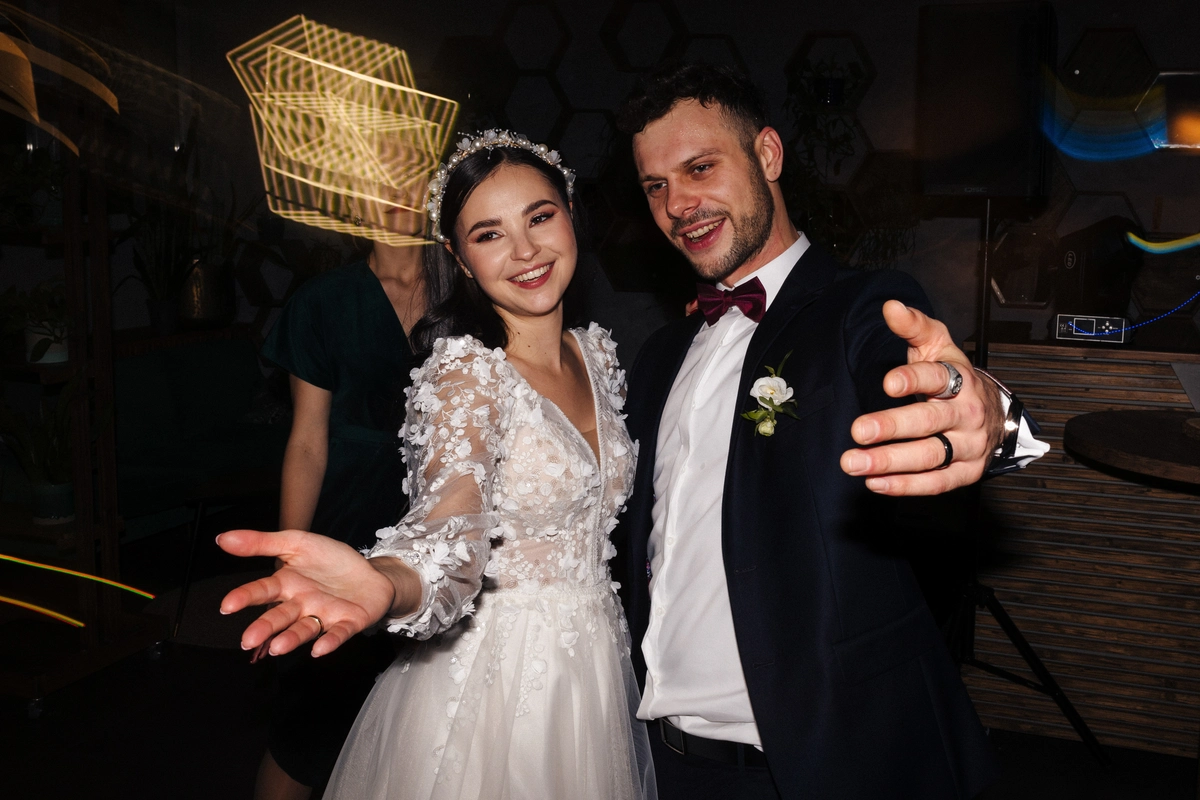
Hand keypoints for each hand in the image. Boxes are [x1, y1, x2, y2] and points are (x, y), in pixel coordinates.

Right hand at [216, 529, 401, 657]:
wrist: (370, 571)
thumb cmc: (330, 561)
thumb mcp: (297, 543)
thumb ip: (261, 542)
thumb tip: (222, 538)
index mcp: (286, 585)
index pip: (261, 591)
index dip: (244, 597)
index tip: (227, 606)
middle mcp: (301, 605)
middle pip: (279, 617)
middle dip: (264, 628)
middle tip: (248, 639)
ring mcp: (324, 615)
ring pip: (304, 629)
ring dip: (290, 639)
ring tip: (277, 647)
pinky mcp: (349, 622)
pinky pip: (338, 633)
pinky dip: (329, 641)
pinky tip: (319, 648)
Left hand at [839, 301, 1004, 494]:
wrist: (993, 412)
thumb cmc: (954, 376)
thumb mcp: (937, 345)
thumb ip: (913, 327)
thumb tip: (890, 307)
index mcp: (959, 380)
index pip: (938, 379)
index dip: (913, 380)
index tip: (888, 384)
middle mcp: (967, 414)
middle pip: (929, 421)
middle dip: (892, 426)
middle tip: (859, 430)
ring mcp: (969, 446)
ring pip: (930, 456)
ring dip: (889, 462)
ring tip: (854, 463)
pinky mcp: (966, 473)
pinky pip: (936, 483)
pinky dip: (905, 486)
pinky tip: (875, 482)